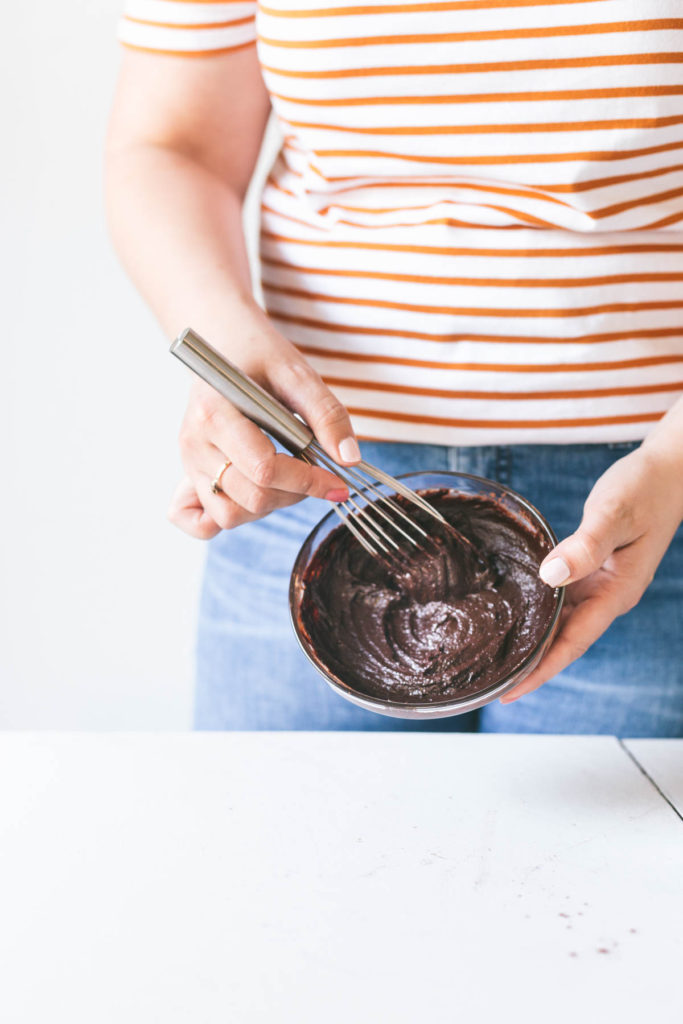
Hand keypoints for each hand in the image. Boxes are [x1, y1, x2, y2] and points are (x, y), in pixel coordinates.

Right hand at [168, 317, 357, 538]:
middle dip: (295, 494)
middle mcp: (194, 443)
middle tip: (314, 474)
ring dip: (268, 507)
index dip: (308, 481)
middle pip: (251, 498)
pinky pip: (200, 522)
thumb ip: (326, 415)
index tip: (338, 482)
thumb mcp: (298, 374)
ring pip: (230, 515)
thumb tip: (348, 459)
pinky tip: (251, 499)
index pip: (264, 469)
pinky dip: (225, 520)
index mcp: (214, 413)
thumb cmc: (260, 357)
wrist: (225, 344)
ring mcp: (189, 463)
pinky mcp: (189, 476)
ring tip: (286, 479)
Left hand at [500, 444, 682, 703]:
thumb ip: (585, 545)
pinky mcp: (589, 569)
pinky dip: (534, 609)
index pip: (571, 644)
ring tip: (490, 657)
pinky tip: (509, 612)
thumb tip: (550, 575)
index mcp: (616, 593)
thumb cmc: (644, 489)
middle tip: (485, 682)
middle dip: (528, 665)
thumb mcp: (614, 514)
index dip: (539, 671)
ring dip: (529, 640)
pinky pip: (558, 599)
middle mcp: (606, 596)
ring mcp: (598, 584)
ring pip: (558, 622)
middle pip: (561, 642)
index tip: (508, 692)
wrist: (668, 472)